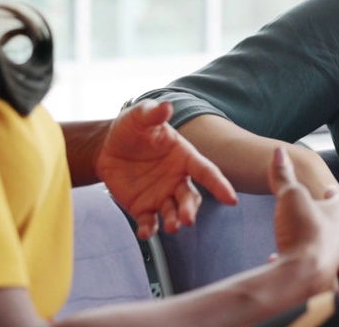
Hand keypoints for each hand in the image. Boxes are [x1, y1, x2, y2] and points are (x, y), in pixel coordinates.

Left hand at [97, 101, 237, 238]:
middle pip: (190, 197)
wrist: (107, 146)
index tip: (231, 200)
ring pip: (173, 212)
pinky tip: (145, 233)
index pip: (206, 172)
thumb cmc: (131, 128)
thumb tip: (166, 106)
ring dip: (174, 221)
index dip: (219, 185)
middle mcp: (177, 179)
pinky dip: (149, 230)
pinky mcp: (143, 208)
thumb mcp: (140, 117)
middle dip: (190, 209)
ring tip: (171, 226)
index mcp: (184, 157)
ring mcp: (161, 195)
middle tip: (187, 219)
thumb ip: (153, 113)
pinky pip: (149, 222)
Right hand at [268, 148, 338, 292]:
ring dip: (318, 245)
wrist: (303, 274)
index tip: (327, 190)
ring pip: (332, 251)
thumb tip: (280, 152)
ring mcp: (336, 260)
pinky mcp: (324, 280)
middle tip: (318, 217)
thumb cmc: (302, 230)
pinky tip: (276, 259)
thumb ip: (284, 175)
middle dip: (329, 221)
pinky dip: (296, 264)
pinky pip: (314, 271)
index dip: (334, 193)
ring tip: (303, 241)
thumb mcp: (290, 195)